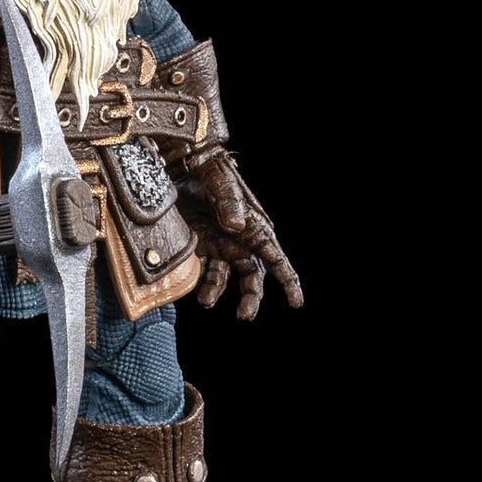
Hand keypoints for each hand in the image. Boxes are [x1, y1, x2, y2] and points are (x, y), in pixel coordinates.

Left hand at [176, 148, 303, 320]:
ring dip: (217, 292)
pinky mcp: (202, 246)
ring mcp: (221, 246)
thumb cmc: (211, 171)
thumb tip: (236, 226)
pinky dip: (201, 282)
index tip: (297, 302)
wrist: (184, 166)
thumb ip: (230, 203)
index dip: (289, 281)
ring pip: (226, 278)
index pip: (277, 258)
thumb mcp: (221, 183)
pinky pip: (204, 271)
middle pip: (252, 276)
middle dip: (252, 297)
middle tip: (245, 315)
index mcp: (255, 228)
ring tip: (206, 301)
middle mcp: (241, 241)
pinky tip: (194, 289)